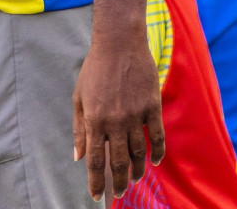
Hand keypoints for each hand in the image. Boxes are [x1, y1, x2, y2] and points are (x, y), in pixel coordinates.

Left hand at [72, 30, 164, 199]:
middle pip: (119, 162)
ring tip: (135, 179)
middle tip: (119, 193)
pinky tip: (154, 161)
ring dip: (138, 170)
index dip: (96, 181)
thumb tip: (78, 156)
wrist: (119, 44)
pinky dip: (157, 152)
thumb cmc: (95, 70)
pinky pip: (157, 136)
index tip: (97, 196)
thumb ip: (80, 128)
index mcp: (94, 120)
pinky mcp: (152, 107)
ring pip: (139, 153)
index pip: (95, 160)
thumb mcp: (79, 98)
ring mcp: (135, 115)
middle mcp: (115, 121)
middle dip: (118, 182)